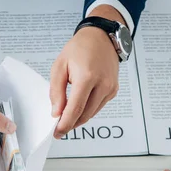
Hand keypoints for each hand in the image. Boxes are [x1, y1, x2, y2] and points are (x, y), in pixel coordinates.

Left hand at [50, 5, 122, 138]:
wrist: (101, 37)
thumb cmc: (79, 48)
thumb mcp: (60, 66)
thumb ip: (57, 91)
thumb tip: (56, 113)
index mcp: (87, 77)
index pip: (75, 109)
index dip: (65, 124)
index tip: (57, 133)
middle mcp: (102, 84)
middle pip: (85, 115)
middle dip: (71, 124)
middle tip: (59, 128)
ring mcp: (110, 88)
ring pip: (92, 113)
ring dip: (79, 118)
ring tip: (66, 116)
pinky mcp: (113, 90)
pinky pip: (98, 106)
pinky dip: (87, 110)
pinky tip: (79, 105)